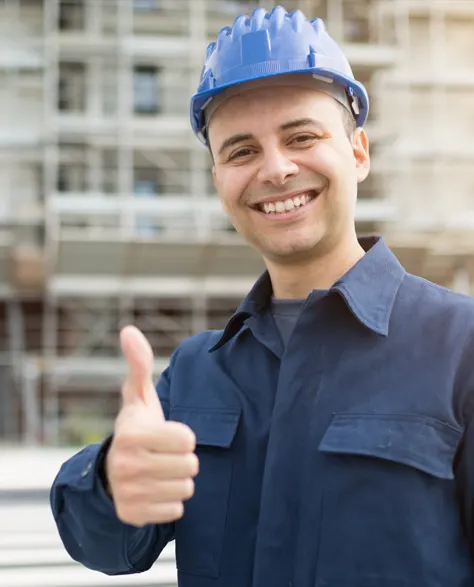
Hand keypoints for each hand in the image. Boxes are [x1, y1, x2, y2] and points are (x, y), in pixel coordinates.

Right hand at [105, 325, 197, 526]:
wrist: (112, 470)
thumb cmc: (136, 427)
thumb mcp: (138, 396)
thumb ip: (139, 364)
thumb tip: (129, 330)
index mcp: (131, 435)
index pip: (187, 440)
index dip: (184, 436)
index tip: (170, 434)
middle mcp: (126, 465)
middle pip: (190, 466)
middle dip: (183, 459)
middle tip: (165, 454)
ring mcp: (128, 493)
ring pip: (185, 489)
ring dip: (179, 479)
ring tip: (161, 470)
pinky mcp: (133, 515)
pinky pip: (176, 511)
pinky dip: (171, 501)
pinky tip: (156, 489)